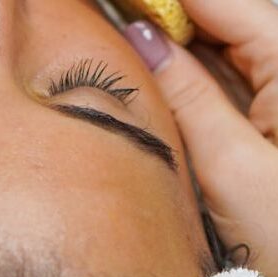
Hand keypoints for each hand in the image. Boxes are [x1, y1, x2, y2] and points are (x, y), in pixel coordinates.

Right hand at [125, 0, 277, 276]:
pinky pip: (221, 87)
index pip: (226, 3)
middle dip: (164, 21)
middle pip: (221, 23)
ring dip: (172, 53)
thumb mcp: (228, 166)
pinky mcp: (266, 121)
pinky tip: (155, 83)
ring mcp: (277, 97)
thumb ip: (187, 97)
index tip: (122, 1)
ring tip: (123, 51)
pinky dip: (186, 83)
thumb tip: (142, 41)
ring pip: (218, 54)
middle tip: (110, 24)